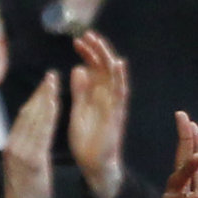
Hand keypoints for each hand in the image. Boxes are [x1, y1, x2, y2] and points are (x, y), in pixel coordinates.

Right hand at [0, 72, 58, 197]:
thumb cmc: (26, 194)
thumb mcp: (22, 167)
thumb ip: (26, 149)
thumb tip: (30, 136)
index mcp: (11, 146)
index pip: (22, 117)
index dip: (34, 99)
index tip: (44, 85)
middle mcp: (13, 145)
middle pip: (27, 113)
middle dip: (39, 92)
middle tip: (51, 75)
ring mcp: (21, 152)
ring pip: (33, 118)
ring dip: (44, 98)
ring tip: (54, 82)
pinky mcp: (31, 160)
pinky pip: (41, 132)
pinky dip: (47, 115)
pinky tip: (55, 102)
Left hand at [66, 33, 129, 197]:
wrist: (93, 163)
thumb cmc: (86, 140)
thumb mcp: (78, 111)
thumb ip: (79, 91)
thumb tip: (78, 68)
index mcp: (94, 94)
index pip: (93, 67)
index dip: (86, 53)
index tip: (77, 40)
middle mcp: (105, 96)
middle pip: (103, 66)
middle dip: (96, 50)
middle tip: (86, 34)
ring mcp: (112, 103)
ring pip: (113, 75)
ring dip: (106, 58)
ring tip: (99, 41)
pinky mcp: (116, 114)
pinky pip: (120, 94)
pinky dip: (119, 78)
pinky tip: (118, 64)